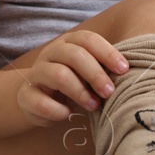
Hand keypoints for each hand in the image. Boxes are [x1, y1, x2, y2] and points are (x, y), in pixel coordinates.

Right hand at [13, 29, 129, 123]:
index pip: (88, 40)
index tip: (124, 69)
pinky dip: (57, 110)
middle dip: (95, 74)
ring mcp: (37, 73)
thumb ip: (103, 69)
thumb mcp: (87, 72)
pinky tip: (68, 114)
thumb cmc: (73, 83)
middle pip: (74, 55)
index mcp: (69, 43)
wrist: (37, 99)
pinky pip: (40, 101)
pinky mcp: (26, 95)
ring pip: (58, 75)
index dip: (107, 53)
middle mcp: (51, 53)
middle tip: (109, 92)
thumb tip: (128, 75)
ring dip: (80, 92)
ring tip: (94, 106)